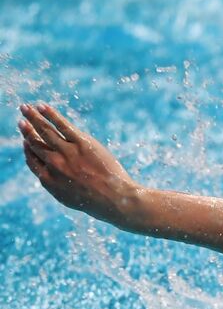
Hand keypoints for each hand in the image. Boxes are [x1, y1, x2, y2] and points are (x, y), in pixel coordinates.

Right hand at [17, 102, 141, 225]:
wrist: (115, 199)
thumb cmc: (96, 202)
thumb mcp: (69, 198)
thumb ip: (57, 185)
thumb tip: (52, 177)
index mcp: (48, 179)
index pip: (32, 160)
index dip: (28, 149)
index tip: (25, 141)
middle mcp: (53, 164)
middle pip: (36, 143)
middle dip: (27, 131)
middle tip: (21, 121)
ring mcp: (67, 152)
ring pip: (45, 131)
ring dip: (33, 118)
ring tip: (25, 108)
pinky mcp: (82, 143)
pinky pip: (62, 125)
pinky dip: (50, 114)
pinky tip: (41, 106)